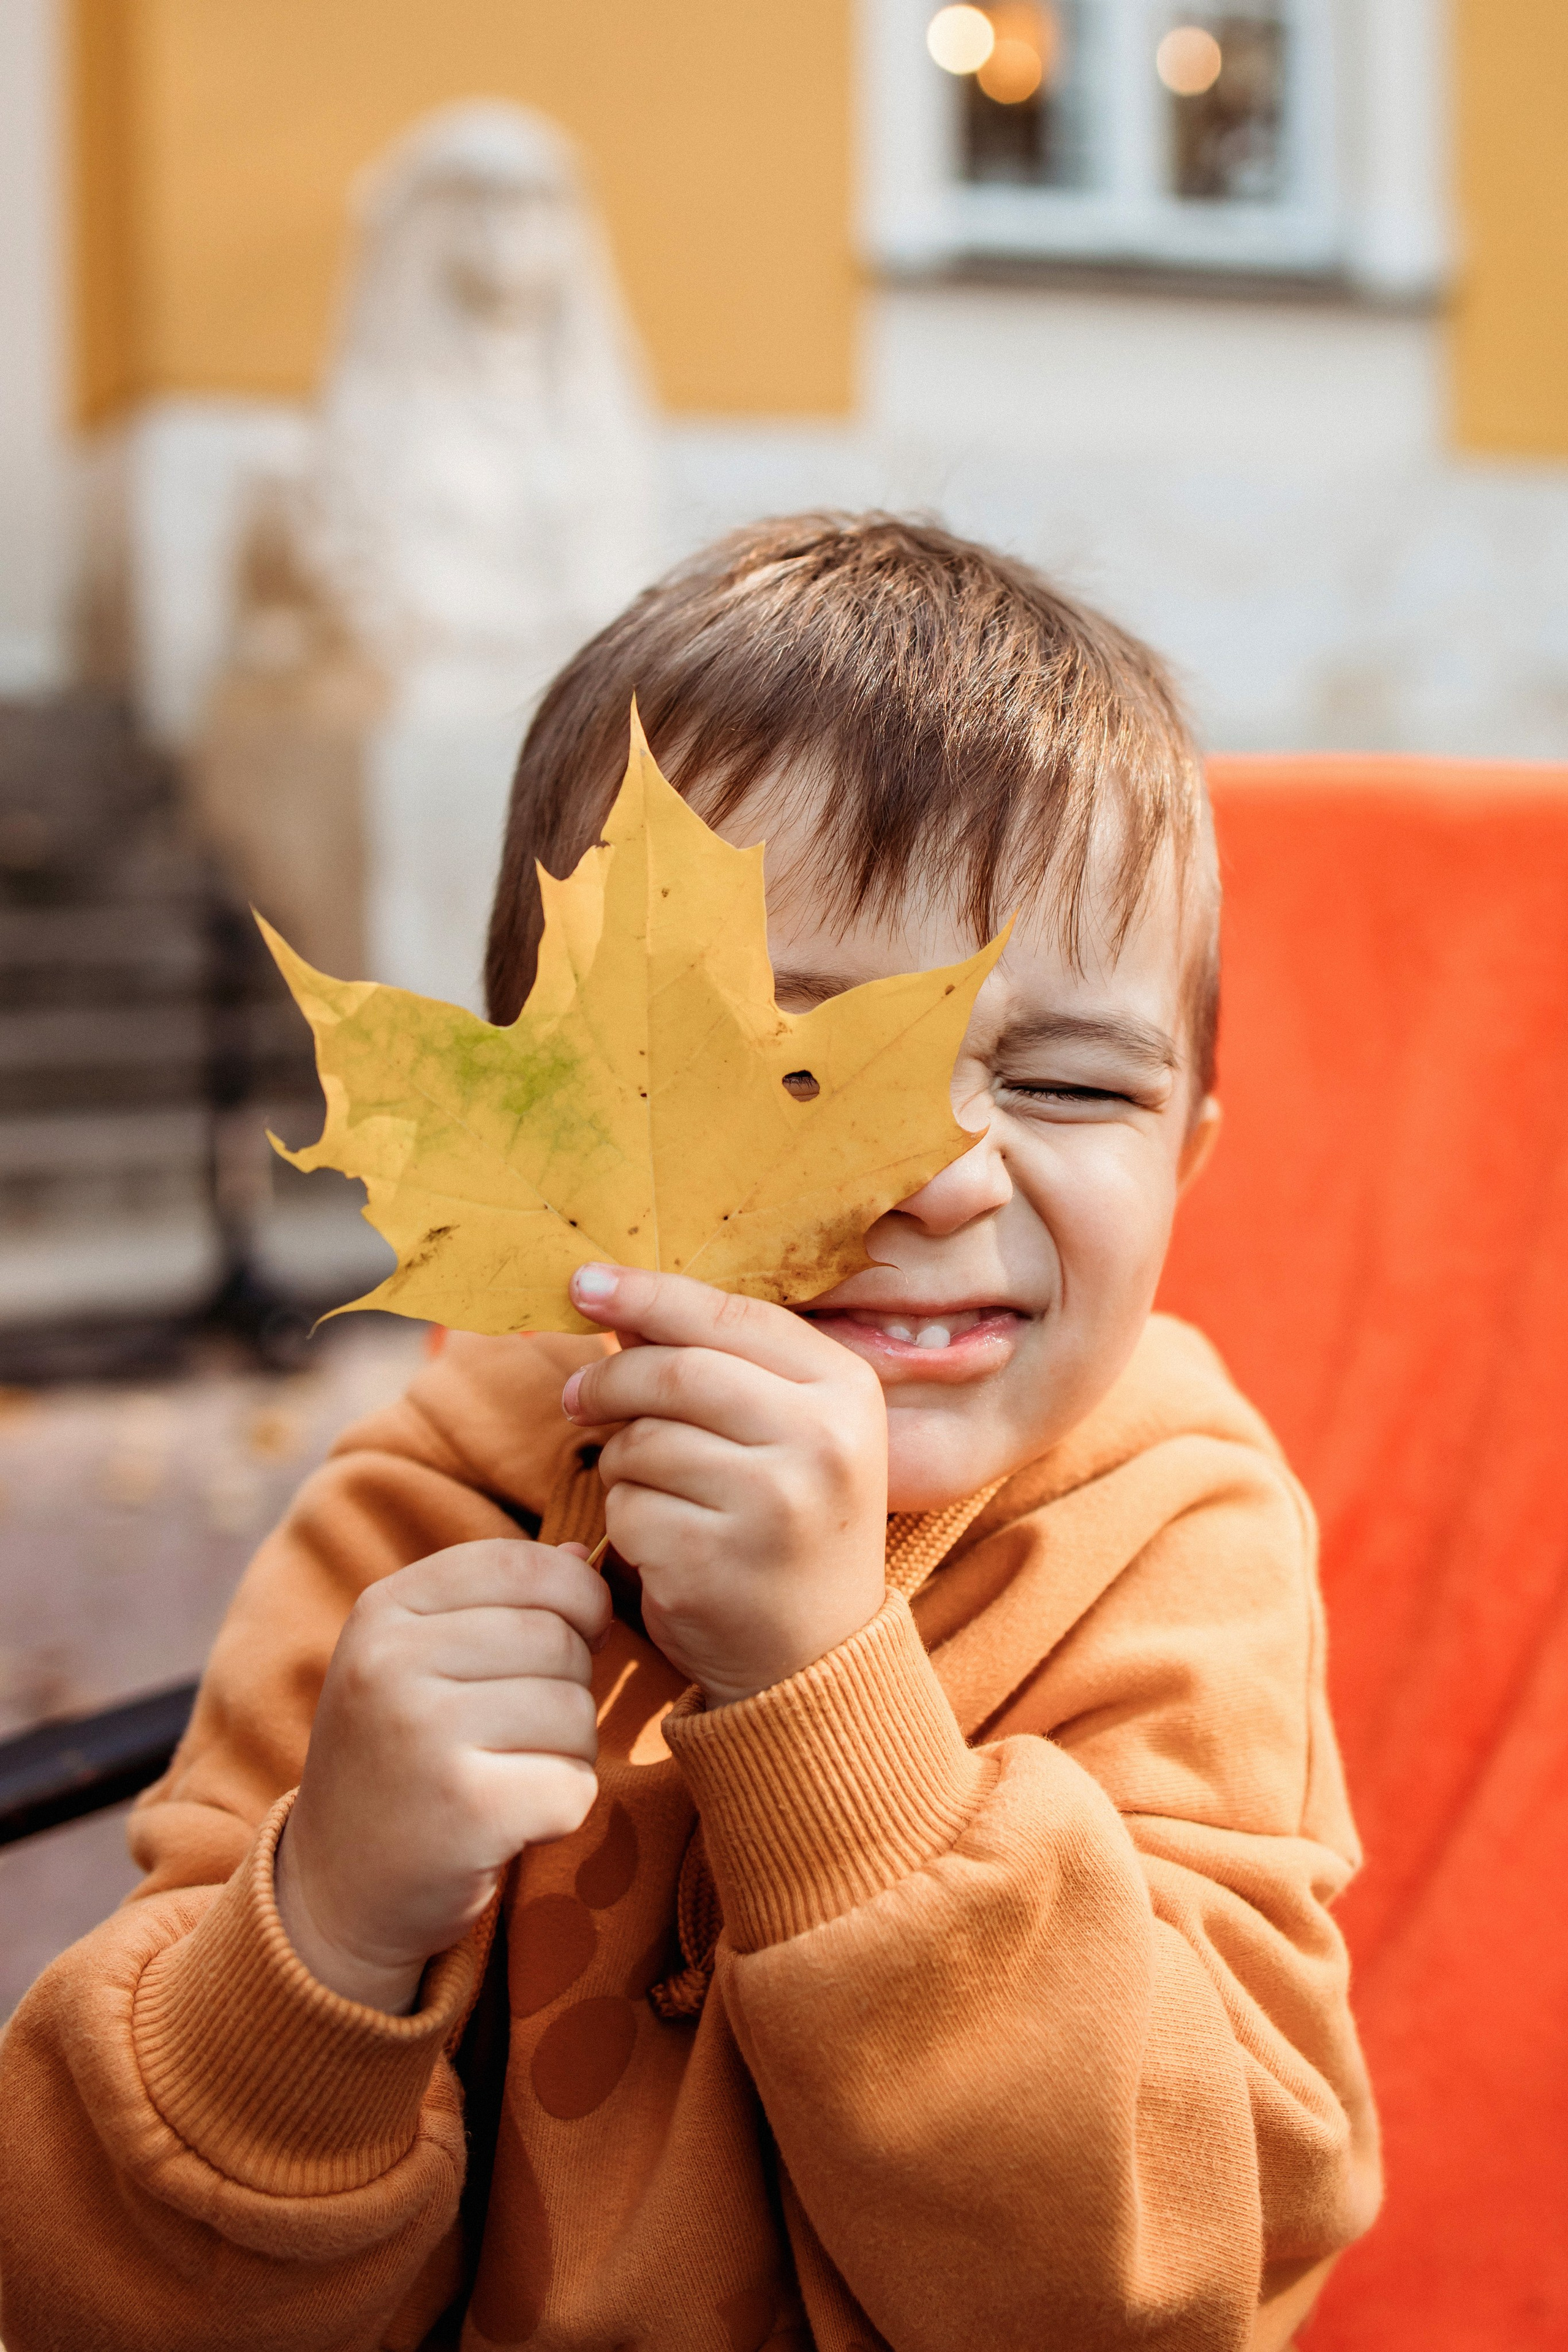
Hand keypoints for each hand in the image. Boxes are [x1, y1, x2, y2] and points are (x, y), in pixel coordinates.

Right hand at [275, 1539, 610, 2012]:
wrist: (333, 1895)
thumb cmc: (398, 1762)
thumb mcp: (417, 1660)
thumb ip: (498, 1602)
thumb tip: (586, 1556)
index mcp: (385, 1609)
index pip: (527, 1565)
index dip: (572, 1601)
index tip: (558, 1644)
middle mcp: (392, 1661)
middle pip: (561, 1639)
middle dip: (565, 1689)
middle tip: (510, 1737)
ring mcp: (424, 1734)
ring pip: (576, 1712)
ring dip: (565, 1754)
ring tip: (503, 1777)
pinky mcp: (466, 1809)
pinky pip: (575, 1785)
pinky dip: (561, 1810)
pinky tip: (508, 1823)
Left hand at [561, 1265, 888, 1707]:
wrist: (813, 1657)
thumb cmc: (787, 1524)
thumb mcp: (784, 1430)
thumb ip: (716, 1361)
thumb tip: (617, 1299)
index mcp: (847, 1389)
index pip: (730, 1314)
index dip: (648, 1292)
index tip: (582, 1282)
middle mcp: (822, 1439)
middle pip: (675, 1371)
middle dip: (609, 1379)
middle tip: (575, 1396)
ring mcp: (771, 1501)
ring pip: (643, 1439)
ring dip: (620, 1458)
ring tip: (652, 1487)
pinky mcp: (712, 1559)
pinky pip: (627, 1505)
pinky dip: (624, 1516)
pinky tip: (661, 1539)